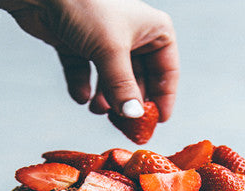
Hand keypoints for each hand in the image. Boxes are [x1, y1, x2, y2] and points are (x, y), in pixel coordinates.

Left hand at [4, 0, 178, 120]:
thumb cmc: (85, 5)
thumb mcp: (111, 50)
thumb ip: (123, 87)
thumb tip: (134, 116)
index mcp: (152, 30)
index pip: (167, 70)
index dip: (164, 98)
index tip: (158, 122)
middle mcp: (131, 35)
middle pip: (138, 80)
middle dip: (129, 103)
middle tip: (124, 125)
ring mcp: (103, 41)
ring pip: (112, 80)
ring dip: (106, 99)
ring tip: (97, 110)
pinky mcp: (78, 45)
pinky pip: (86, 74)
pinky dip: (83, 88)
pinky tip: (80, 97)